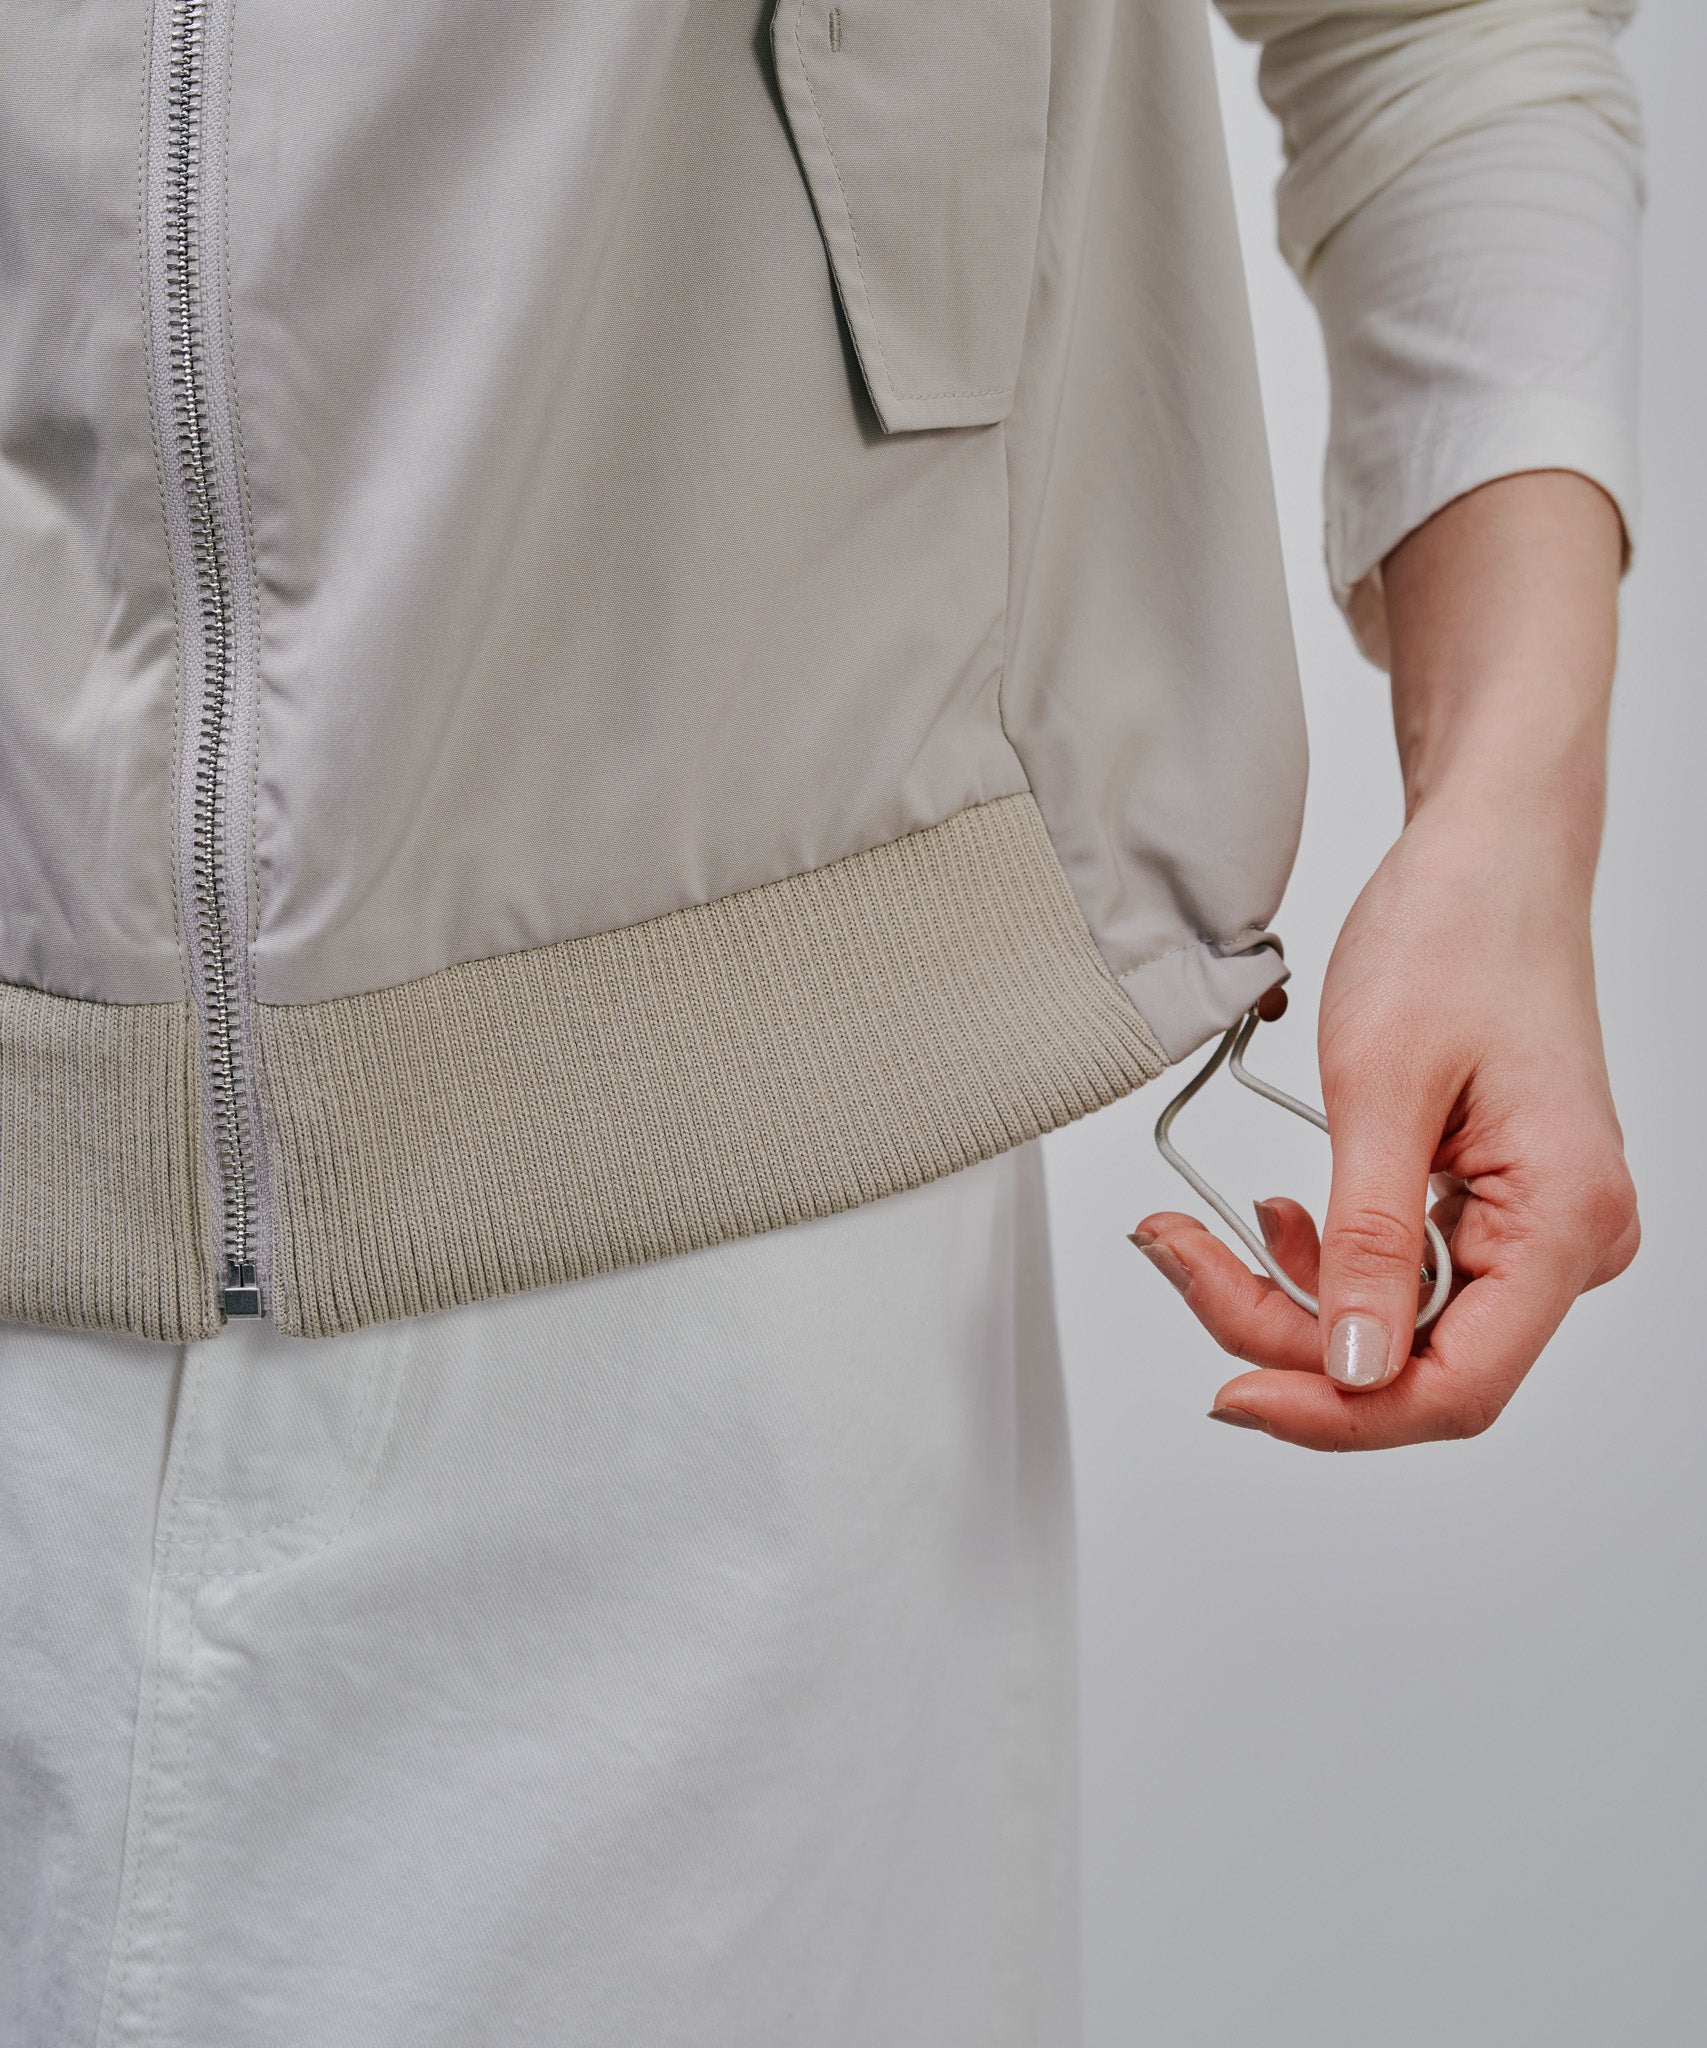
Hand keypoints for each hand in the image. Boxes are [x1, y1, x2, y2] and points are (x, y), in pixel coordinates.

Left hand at [1131, 472, 1639, 1449]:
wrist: (1489, 854)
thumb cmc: (1459, 933)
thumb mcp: (1383, 1087)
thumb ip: (1365, 1242)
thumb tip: (1349, 1368)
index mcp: (1563, 1220)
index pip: (1452, 1387)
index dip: (1332, 1410)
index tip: (1228, 1390)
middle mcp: (1566, 1238)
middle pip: (1413, 1360)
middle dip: (1282, 1331)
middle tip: (1181, 1257)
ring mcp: (1534, 1222)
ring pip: (1398, 1322)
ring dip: (1292, 1295)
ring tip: (1203, 1233)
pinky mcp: (1495, 1201)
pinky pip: (1407, 1272)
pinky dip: (1327, 1259)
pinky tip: (1278, 1220)